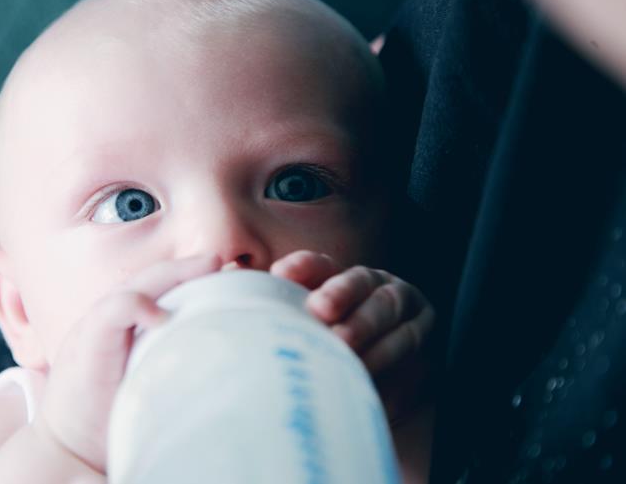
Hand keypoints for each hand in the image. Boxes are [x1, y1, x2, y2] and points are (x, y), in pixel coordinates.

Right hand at [33, 254, 221, 473]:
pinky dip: (136, 306)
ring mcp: (98, 329)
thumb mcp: (152, 377)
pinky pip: (111, 313)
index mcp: (131, 325)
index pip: (164, 287)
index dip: (194, 275)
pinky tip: (161, 315)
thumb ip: (176, 354)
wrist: (68, 451)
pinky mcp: (87, 348)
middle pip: (155, 278)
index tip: (235, 274)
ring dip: (173, 273)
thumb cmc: (115, 417)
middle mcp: (114, 319)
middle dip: (190, 266)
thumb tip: (225, 349)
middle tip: (223, 259)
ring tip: (207, 266)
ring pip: (136, 286)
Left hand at [271, 250, 434, 422]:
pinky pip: (414, 354)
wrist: (382, 387)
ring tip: (346, 351)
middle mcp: (375, 288)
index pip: (320, 265)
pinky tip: (373, 383)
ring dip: (370, 334)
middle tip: (319, 312)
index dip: (303, 266)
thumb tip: (225, 271)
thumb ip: (266, 302)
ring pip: (392, 315)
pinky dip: (394, 371)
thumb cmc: (326, 350)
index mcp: (338, 278)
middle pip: (362, 283)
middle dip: (341, 294)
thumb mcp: (298, 325)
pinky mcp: (427, 347)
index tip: (279, 274)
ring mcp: (406, 314)